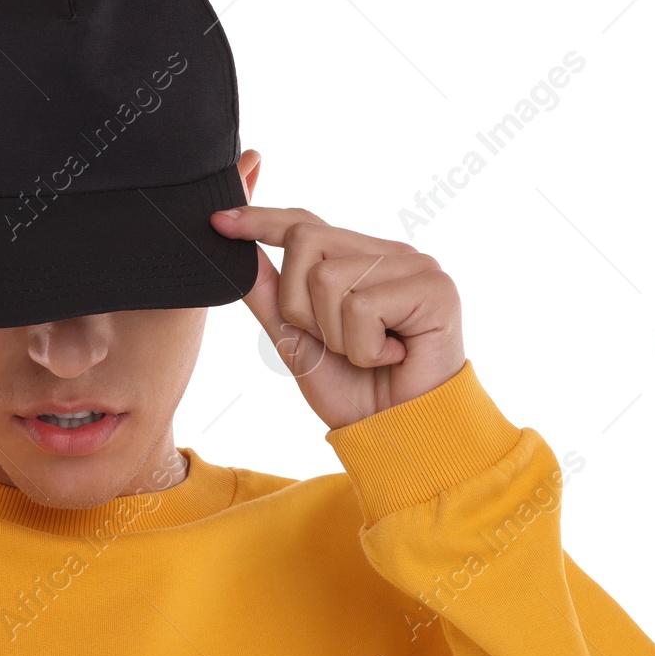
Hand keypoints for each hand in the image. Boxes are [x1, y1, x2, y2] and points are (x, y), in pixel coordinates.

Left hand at [210, 206, 463, 428]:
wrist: (399, 435)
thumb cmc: (356, 392)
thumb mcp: (298, 342)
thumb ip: (272, 297)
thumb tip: (239, 256)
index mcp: (360, 260)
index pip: (306, 224)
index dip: (261, 220)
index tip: (218, 222)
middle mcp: (390, 254)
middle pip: (306, 241)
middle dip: (299, 305)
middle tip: (336, 345)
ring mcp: (416, 266)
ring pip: (328, 277)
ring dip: (334, 335)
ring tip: (368, 355)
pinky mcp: (435, 289)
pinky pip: (362, 307)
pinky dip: (363, 348)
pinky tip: (391, 358)